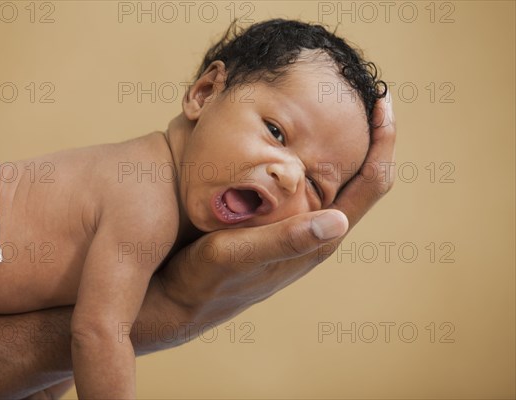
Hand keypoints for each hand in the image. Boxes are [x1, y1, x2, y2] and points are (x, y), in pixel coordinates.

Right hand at [158, 93, 395, 325]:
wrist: (184, 297)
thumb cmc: (210, 279)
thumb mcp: (240, 255)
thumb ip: (286, 240)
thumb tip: (339, 220)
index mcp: (320, 237)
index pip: (371, 185)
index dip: (383, 142)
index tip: (382, 99)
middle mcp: (318, 231)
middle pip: (361, 177)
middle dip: (369, 135)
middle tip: (364, 91)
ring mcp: (300, 226)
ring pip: (335, 178)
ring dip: (343, 143)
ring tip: (336, 105)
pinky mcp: (279, 221)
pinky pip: (306, 181)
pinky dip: (311, 154)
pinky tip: (292, 137)